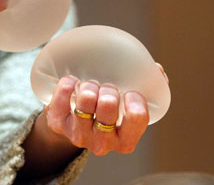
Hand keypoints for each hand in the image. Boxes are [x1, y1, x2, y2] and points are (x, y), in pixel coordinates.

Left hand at [19, 63, 168, 179]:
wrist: (73, 120)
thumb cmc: (108, 109)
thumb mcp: (130, 104)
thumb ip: (149, 88)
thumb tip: (156, 71)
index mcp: (126, 139)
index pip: (137, 117)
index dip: (135, 99)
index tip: (129, 91)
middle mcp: (103, 143)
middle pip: (108, 106)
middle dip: (108, 89)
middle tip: (106, 87)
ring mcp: (78, 135)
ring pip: (85, 103)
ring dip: (89, 86)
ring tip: (90, 85)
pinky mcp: (57, 125)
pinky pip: (61, 100)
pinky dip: (67, 85)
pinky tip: (72, 81)